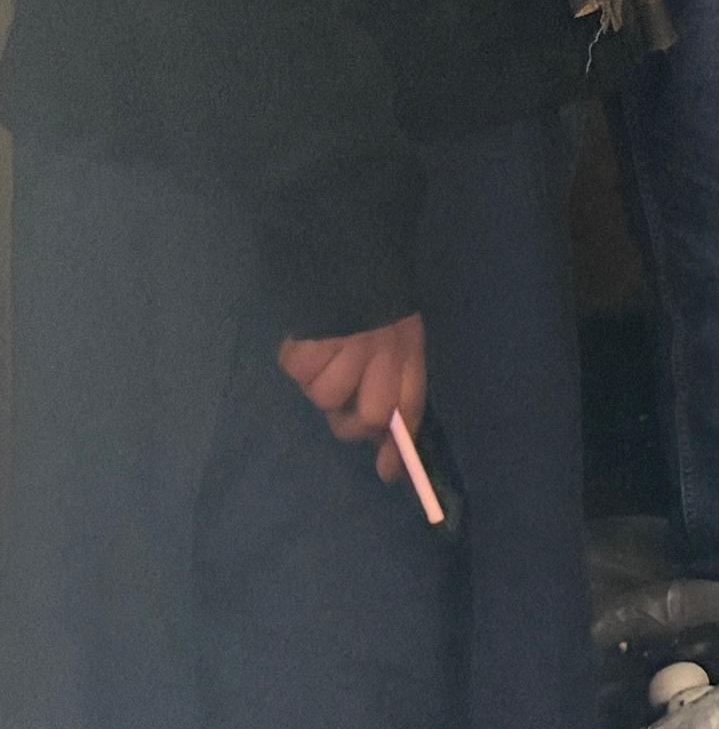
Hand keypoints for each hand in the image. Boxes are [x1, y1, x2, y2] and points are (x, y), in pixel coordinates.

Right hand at [278, 315, 426, 481]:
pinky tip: (310, 339)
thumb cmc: (376, 302)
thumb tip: (391, 464)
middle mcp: (382, 355)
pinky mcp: (309, 338)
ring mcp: (344, 348)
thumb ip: (399, 397)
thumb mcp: (401, 342)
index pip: (409, 411)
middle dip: (352, 419)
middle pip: (365, 418)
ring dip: (321, 381)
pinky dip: (299, 360)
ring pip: (325, 398)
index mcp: (409, 352)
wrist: (347, 254)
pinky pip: (298, 372)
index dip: (398, 448)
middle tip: (346, 387)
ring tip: (329, 350)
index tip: (389, 474)